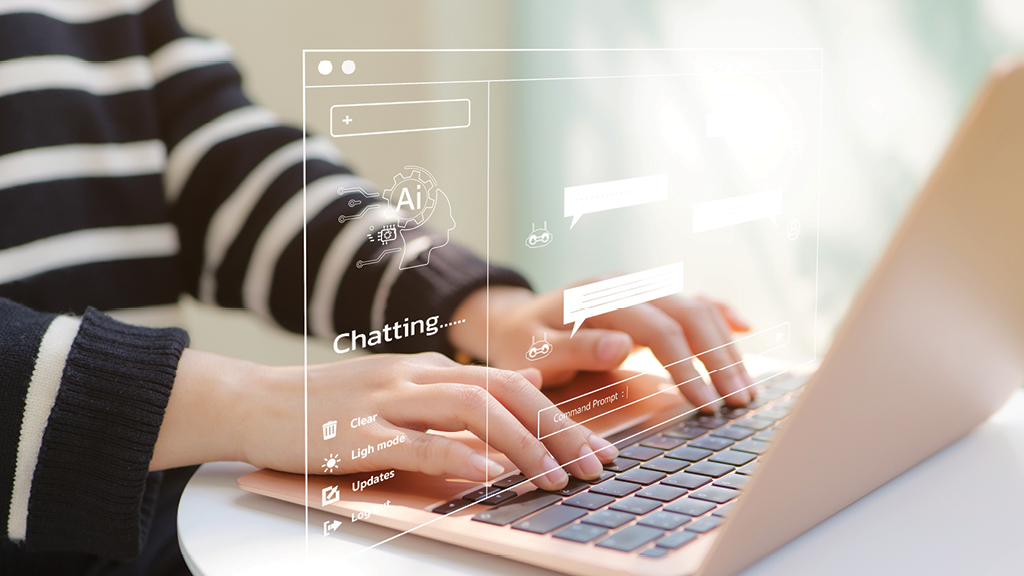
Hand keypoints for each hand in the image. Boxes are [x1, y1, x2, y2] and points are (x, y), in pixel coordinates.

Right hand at [153, 349, 617, 489]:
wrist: (256, 401)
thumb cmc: (331, 405)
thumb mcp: (404, 386)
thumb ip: (462, 387)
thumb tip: (529, 380)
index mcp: (428, 367)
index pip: (509, 383)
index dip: (559, 415)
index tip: (596, 448)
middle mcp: (414, 375)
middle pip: (502, 392)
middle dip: (556, 429)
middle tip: (593, 465)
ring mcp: (384, 400)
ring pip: (468, 411)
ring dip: (519, 445)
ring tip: (553, 476)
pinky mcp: (354, 432)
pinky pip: (413, 442)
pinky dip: (453, 456)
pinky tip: (484, 474)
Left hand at [450, 286, 754, 408]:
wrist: (515, 320)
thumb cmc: (522, 342)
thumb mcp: (533, 350)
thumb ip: (574, 349)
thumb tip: (620, 347)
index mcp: (600, 296)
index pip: (659, 329)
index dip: (687, 366)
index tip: (705, 404)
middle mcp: (627, 285)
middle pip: (689, 314)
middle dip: (719, 359)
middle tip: (738, 402)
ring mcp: (641, 288)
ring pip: (698, 308)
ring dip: (726, 347)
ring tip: (744, 389)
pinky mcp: (649, 299)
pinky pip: (692, 301)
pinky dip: (721, 314)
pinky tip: (746, 328)